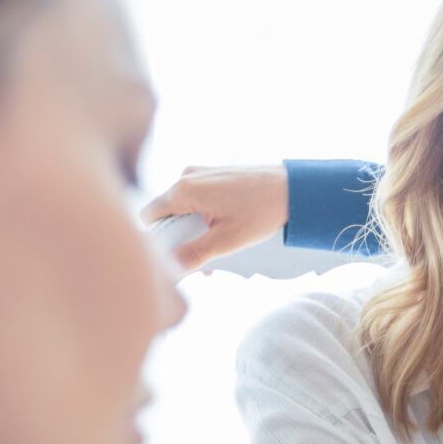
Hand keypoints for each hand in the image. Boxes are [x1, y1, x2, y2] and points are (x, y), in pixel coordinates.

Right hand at [139, 164, 288, 272]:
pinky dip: (204, 221)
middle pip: (166, 215)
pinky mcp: (214, 176)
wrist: (294, 188)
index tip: (169, 259)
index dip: (155, 241)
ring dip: (194, 234)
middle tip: (199, 266)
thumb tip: (169, 269)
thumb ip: (195, 254)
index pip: (148, 217)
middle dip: (179, 242)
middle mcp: (187, 177)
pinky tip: (221, 239)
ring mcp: (201, 174)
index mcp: (183, 189)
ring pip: (183, 210)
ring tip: (215, 259)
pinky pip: (198, 201)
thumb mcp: (227, 240)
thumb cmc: (263, 210)